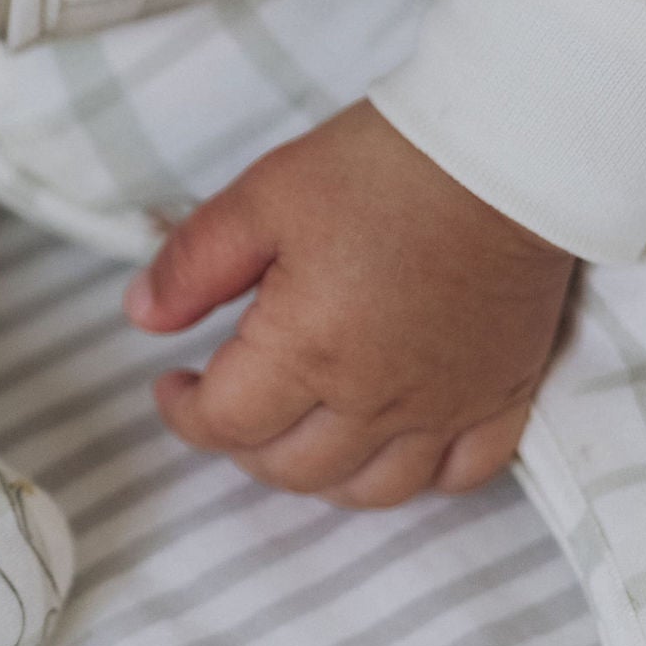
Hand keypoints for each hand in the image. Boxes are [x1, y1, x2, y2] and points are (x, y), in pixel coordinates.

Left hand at [125, 101, 576, 508]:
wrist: (505, 155)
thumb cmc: (382, 169)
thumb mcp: (262, 198)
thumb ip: (193, 265)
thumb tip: (140, 317)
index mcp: (308, 352)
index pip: (225, 425)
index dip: (183, 413)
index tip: (171, 384)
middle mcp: (377, 400)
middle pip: (293, 469)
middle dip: (243, 445)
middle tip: (228, 400)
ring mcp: (446, 407)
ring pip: (372, 490)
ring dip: (319, 474)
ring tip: (296, 429)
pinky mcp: (503, 394)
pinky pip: (463, 475)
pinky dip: (420, 477)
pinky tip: (393, 445)